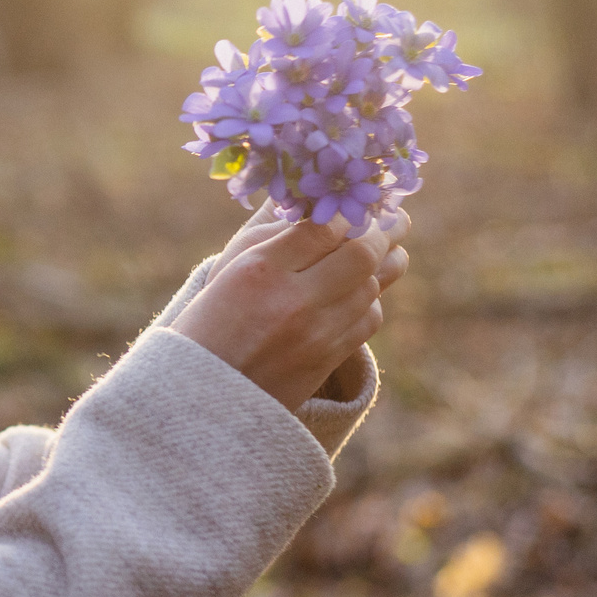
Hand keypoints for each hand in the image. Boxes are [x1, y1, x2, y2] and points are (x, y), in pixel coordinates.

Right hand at [172, 211, 401, 410]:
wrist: (204, 397)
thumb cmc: (208, 323)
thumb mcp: (228, 269)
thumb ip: (271, 231)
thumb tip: (311, 199)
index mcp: (260, 271)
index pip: (322, 227)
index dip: (344, 212)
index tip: (350, 204)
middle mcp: (293, 302)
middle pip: (360, 254)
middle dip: (380, 232)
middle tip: (389, 218)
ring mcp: (316, 335)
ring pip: (372, 286)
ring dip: (385, 263)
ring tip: (392, 246)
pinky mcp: (328, 361)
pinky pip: (369, 320)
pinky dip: (372, 300)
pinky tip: (367, 289)